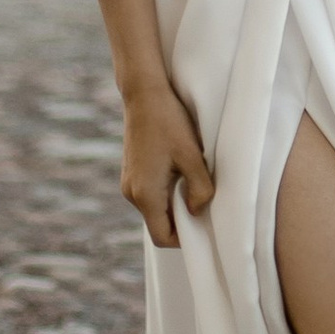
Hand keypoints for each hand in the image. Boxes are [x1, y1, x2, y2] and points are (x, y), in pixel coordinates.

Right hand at [120, 80, 213, 248]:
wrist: (144, 93)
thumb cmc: (169, 121)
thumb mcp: (192, 156)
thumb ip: (200, 189)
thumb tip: (197, 212)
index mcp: (145, 194)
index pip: (163, 237)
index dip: (185, 240)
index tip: (205, 227)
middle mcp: (132, 193)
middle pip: (158, 225)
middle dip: (182, 222)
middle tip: (205, 205)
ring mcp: (129, 182)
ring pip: (155, 209)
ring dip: (175, 205)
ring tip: (194, 184)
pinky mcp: (131, 172)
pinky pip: (150, 195)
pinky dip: (167, 193)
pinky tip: (181, 173)